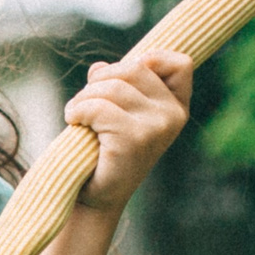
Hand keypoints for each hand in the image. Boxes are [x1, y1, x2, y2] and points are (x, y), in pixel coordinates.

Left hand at [64, 47, 192, 211]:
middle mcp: (173, 116)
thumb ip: (117, 85)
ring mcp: (157, 127)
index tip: (122, 77)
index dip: (152, 58)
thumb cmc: (106, 150)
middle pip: (134, 68)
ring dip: (84, 97)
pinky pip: (98, 107)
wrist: (97, 196)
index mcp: (177, 107)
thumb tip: (98, 67)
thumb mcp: (119, 112)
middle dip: (101, 79)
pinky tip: (74, 121)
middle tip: (84, 100)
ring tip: (76, 114)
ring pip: (112, 86)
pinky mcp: (134, 139)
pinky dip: (78, 110)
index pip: (180, 64)